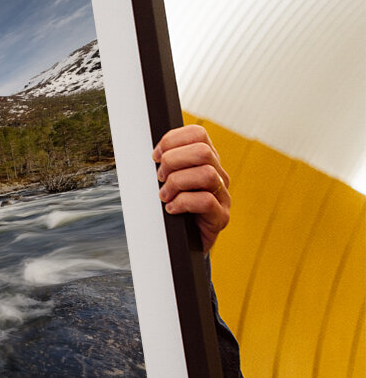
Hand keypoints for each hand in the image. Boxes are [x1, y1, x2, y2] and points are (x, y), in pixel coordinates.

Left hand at [153, 124, 230, 251]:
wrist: (183, 243)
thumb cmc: (173, 208)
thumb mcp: (167, 181)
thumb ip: (166, 165)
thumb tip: (153, 154)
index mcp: (206, 161)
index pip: (197, 134)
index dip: (172, 140)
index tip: (155, 156)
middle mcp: (219, 175)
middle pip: (203, 151)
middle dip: (173, 161)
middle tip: (160, 178)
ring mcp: (223, 196)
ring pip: (206, 174)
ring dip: (177, 183)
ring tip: (165, 195)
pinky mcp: (221, 217)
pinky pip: (206, 201)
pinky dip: (182, 203)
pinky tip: (172, 209)